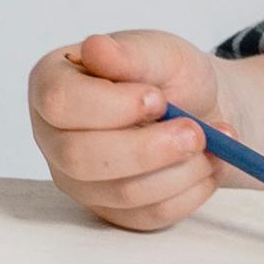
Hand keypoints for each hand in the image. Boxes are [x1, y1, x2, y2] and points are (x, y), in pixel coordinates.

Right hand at [29, 29, 220, 230]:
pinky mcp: (112, 212)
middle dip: (148, 149)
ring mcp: (79, 180)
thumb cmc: (167, 75)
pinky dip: (190, 190)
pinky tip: (206, 163)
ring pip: (121, 193)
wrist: (197, 109)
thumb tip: (95, 48)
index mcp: (51, 85)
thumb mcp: (159, 50)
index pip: (59, 103)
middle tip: (196, 131)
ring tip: (211, 142)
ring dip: (179, 170)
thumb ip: (130, 53)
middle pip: (80, 158)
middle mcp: (53, 137)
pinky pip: (149, 215)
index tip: (157, 98)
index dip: (111, 106)